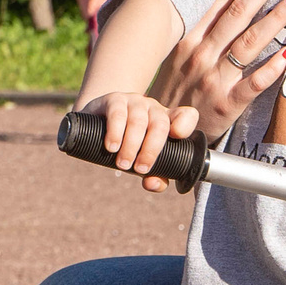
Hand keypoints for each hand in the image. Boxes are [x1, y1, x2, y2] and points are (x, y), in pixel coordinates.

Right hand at [79, 91, 199, 192]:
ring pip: (138, 121)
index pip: (187, 116)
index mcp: (168, 121)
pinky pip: (117, 114)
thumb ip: (155, 174)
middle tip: (140, 170)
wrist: (97, 122)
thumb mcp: (143, 158)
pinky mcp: (114, 100)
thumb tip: (153, 184)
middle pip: (160, 125)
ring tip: (123, 165)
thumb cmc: (129, 143)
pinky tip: (112, 147)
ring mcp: (135, 102)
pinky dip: (115, 133)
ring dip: (131, 146)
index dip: (185, 125)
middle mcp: (154, 109)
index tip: (177, 138)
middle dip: (151, 150)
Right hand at [148, 0, 285, 166]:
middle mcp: (199, 54)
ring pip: (248, 43)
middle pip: (236, 14)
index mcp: (187, 38)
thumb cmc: (172, 92)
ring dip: (275, 19)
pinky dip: (270, 69)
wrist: (157, 138)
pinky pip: (252, 85)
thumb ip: (198, 28)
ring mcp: (212, 79)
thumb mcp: (175, 55)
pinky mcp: (225, 105)